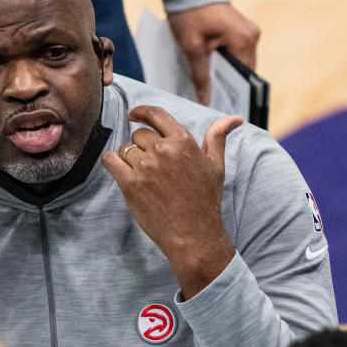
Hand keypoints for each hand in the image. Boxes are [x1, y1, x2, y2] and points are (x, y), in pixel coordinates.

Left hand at [101, 106, 242, 298]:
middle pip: (139, 135)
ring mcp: (146, 167)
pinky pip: (110, 160)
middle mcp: (164, 150)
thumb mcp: (216, 166)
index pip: (156, 114)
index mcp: (183, 141)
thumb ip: (218, 137)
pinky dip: (111, 162)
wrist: (193, 234)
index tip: (133, 114)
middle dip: (141, 146)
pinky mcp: (130, 184)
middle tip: (152, 167)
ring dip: (129, 159)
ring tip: (144, 178)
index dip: (141, 111)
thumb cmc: (205, 200)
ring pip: (125, 149)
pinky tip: (119, 171)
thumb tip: (235, 118)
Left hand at [167, 2, 260, 104]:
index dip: (236, 93)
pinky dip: (228, 65)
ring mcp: (249, 32)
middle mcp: (251, 36)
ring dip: (229, 76)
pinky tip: (214, 75)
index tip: (226, 109)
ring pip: (241, 64)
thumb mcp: (191, 47)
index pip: (245, 76)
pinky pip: (238, 54)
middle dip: (231, 86)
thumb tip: (205, 99)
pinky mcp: (242, 30)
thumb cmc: (189, 14)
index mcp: (243, 39)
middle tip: (217, 104)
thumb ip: (200, 75)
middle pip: (245, 71)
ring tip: (214, 93)